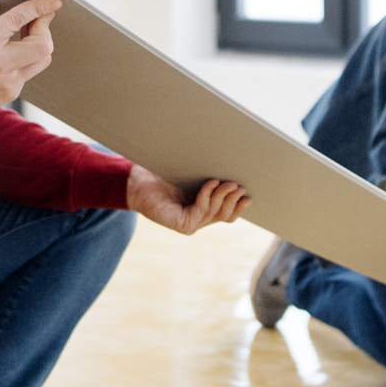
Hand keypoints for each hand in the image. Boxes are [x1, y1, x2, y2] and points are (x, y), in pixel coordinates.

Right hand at [0, 0, 59, 128]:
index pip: (18, 20)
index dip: (39, 7)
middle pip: (42, 45)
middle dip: (46, 26)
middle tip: (40, 17)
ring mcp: (7, 83)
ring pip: (42, 59)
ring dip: (41, 42)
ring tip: (29, 31)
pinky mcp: (10, 94)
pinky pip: (30, 70)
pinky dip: (27, 57)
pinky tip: (15, 50)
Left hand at [128, 166, 248, 234]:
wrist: (137, 181)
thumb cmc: (161, 173)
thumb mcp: (191, 174)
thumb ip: (209, 175)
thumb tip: (234, 162)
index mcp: (203, 208)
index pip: (227, 214)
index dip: (239, 207)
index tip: (249, 195)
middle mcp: (198, 218)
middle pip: (226, 215)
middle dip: (234, 200)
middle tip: (239, 186)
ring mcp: (191, 223)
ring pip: (216, 213)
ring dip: (224, 196)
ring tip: (229, 183)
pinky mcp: (182, 224)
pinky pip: (202, 211)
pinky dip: (208, 196)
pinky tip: (210, 183)